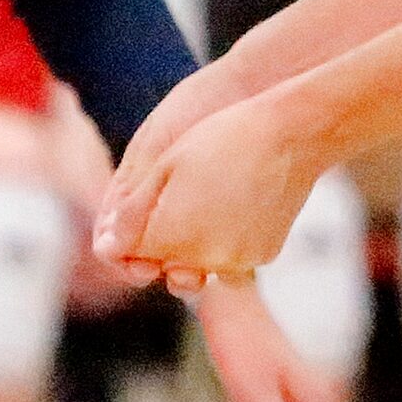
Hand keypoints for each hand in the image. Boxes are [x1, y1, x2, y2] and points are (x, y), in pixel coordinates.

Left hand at [98, 94, 314, 287]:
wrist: (294, 134)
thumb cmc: (224, 139)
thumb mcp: (166, 168)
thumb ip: (132, 213)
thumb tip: (108, 248)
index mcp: (171, 236)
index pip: (132, 253)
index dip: (129, 234)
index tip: (139, 211)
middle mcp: (203, 259)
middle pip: (165, 264)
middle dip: (162, 243)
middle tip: (179, 199)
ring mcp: (237, 262)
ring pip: (200, 267)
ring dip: (194, 246)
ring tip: (208, 201)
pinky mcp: (263, 257)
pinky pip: (232, 261)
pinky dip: (227, 243)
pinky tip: (236, 205)